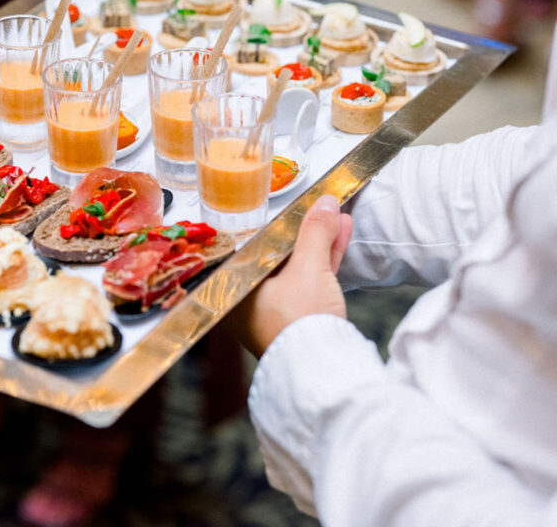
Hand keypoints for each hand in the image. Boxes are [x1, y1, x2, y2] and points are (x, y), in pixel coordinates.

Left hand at [223, 195, 351, 356]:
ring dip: (317, 243)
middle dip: (303, 231)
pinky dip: (322, 261)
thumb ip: (314, 232)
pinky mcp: (297, 320)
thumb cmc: (300, 323)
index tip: (296, 206)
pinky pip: (307, 281)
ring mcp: (272, 312)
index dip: (278, 224)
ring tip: (335, 216)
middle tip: (319, 208)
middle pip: (276, 255)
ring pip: (295, 268)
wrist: (326, 371)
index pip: (252, 245)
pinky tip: (339, 237)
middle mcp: (247, 302)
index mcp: (233, 289)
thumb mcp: (308, 269)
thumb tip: (324, 202)